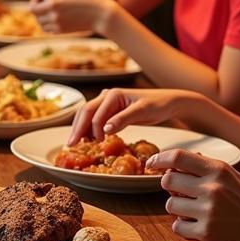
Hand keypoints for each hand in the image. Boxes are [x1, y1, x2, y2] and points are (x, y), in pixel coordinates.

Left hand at [28, 0, 114, 34]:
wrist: (101, 14)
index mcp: (54, 0)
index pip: (33, 2)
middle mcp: (53, 13)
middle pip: (34, 13)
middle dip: (36, 7)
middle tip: (44, 2)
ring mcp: (57, 23)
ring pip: (40, 22)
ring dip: (42, 16)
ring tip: (53, 8)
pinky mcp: (61, 31)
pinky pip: (47, 29)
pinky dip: (48, 23)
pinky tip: (58, 16)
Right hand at [69, 87, 196, 142]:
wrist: (168, 102)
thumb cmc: (157, 104)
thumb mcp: (142, 111)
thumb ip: (123, 119)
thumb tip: (104, 129)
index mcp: (113, 95)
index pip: (95, 114)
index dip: (91, 130)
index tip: (91, 145)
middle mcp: (106, 96)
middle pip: (85, 112)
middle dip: (77, 128)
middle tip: (70, 145)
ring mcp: (107, 102)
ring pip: (87, 114)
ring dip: (80, 128)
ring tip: (75, 143)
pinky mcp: (110, 109)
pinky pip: (95, 118)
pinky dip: (88, 128)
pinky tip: (87, 138)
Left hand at [152, 148, 239, 240]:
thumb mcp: (231, 176)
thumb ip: (204, 167)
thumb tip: (174, 161)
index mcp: (218, 170)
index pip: (178, 157)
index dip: (160, 158)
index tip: (151, 162)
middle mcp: (212, 188)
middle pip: (168, 181)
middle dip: (170, 186)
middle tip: (182, 192)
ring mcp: (208, 211)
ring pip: (170, 204)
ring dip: (178, 208)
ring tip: (196, 211)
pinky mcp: (206, 233)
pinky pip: (177, 226)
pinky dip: (183, 226)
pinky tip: (199, 225)